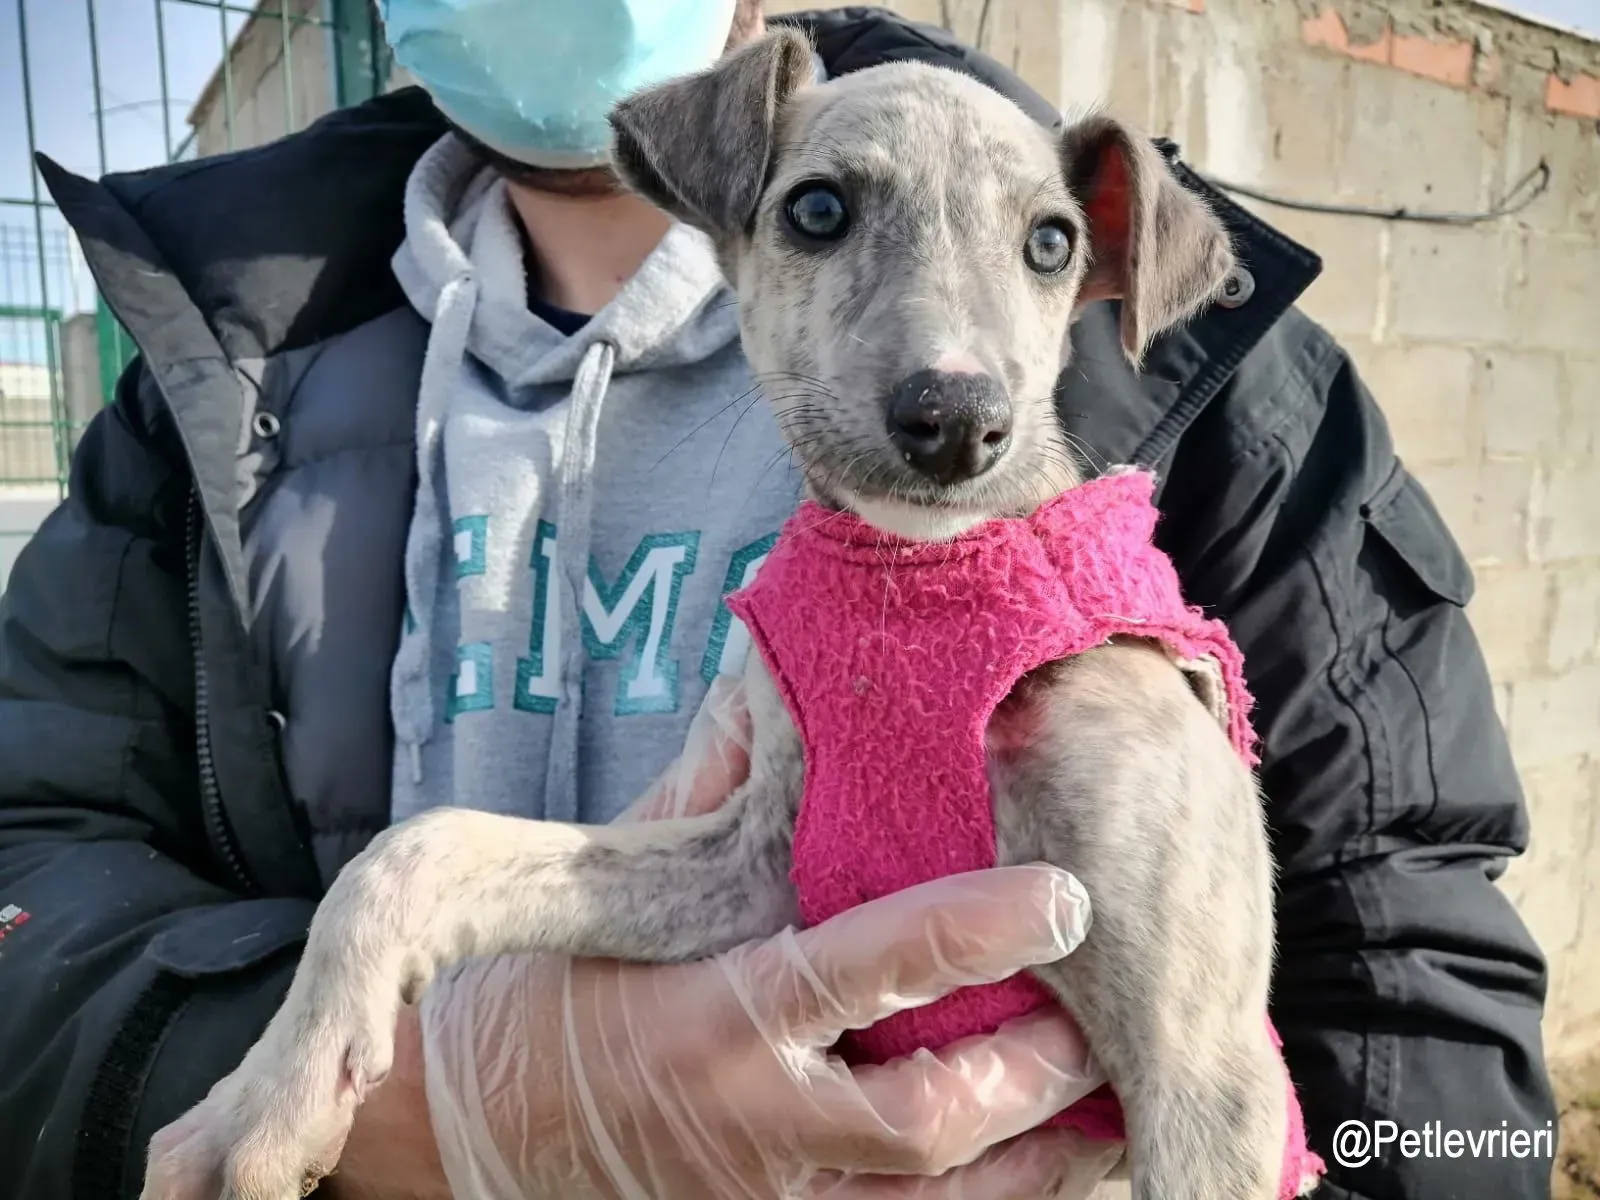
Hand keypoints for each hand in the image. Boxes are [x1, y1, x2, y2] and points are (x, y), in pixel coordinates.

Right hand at [333, 678, 1119, 1197]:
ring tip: (1118, 1107)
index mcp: (712, 1013)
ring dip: (1045, 1163)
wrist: (459, 1129)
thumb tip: (770, 688)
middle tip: (1102, 1017)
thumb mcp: (607, 889)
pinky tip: (1057, 1172)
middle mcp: (752, 1121)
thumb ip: (705, 798)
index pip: (865, 968)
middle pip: (929, 1118)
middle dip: (1035, 1074)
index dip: (973, 929)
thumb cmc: (539, 991)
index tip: (1063, 895)